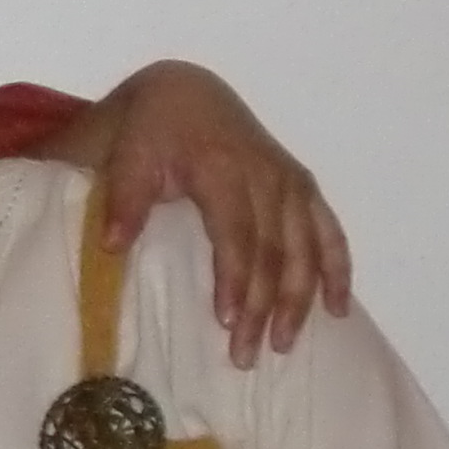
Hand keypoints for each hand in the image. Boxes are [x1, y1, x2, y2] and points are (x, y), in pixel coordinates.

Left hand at [91, 60, 350, 364]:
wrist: (185, 92)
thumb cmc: (149, 131)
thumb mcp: (126, 155)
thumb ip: (123, 200)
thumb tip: (112, 246)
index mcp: (223, 169)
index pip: (236, 234)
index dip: (237, 279)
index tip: (229, 321)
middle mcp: (267, 176)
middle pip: (274, 251)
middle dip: (266, 307)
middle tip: (247, 355)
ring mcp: (290, 181)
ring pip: (306, 249)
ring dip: (301, 299)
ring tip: (285, 345)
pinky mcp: (301, 185)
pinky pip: (329, 231)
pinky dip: (337, 269)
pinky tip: (337, 309)